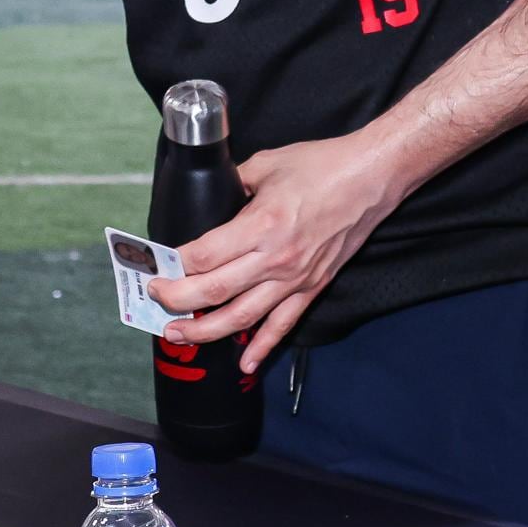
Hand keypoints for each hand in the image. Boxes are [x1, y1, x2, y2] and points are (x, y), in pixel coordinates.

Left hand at [155, 127, 413, 372]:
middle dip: (176, 300)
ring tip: (178, 334)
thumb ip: (234, 182)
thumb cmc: (323, 166)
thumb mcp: (266, 164)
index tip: (156, 265)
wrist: (372, 179)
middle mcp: (276, 259)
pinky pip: (283, 325)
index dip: (173, 264)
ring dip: (205, 330)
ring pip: (241, 317)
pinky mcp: (312, 287)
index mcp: (261, 224)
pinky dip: (263, 347)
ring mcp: (295, 278)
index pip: (204, 256)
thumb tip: (212, 193)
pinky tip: (245, 362)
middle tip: (155, 298)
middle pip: (213, 291)